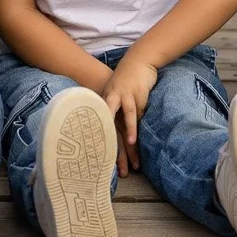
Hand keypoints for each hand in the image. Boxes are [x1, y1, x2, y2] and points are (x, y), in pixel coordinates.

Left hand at [103, 57, 156, 173]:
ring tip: (129, 155)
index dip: (100, 151)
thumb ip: (115, 115)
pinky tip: (133, 139)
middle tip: (113, 174)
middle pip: (107, 133)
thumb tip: (117, 137)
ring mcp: (121, 101)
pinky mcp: (133, 97)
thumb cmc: (125, 82)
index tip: (100, 169)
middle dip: (112, 154)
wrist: (137, 61)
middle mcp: (109, 106)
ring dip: (125, 140)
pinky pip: (133, 115)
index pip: (99, 133)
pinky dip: (133, 127)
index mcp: (103, 108)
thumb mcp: (116, 98)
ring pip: (121, 124)